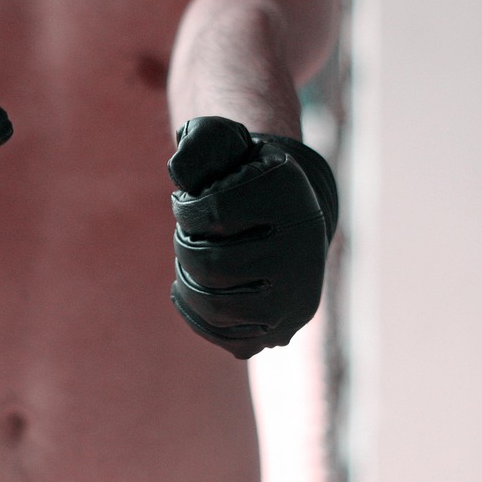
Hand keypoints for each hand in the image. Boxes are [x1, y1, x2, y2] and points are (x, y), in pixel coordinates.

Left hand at [167, 116, 336, 358]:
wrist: (291, 213)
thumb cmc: (245, 175)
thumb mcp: (227, 143)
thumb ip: (200, 144)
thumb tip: (178, 173)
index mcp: (288, 195)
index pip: (212, 213)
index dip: (187, 209)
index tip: (189, 202)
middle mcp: (303, 247)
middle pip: (211, 264)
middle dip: (186, 247)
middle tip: (190, 235)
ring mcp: (296, 295)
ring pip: (217, 306)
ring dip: (189, 284)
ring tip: (191, 264)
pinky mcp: (284, 328)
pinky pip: (227, 337)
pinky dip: (197, 316)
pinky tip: (192, 290)